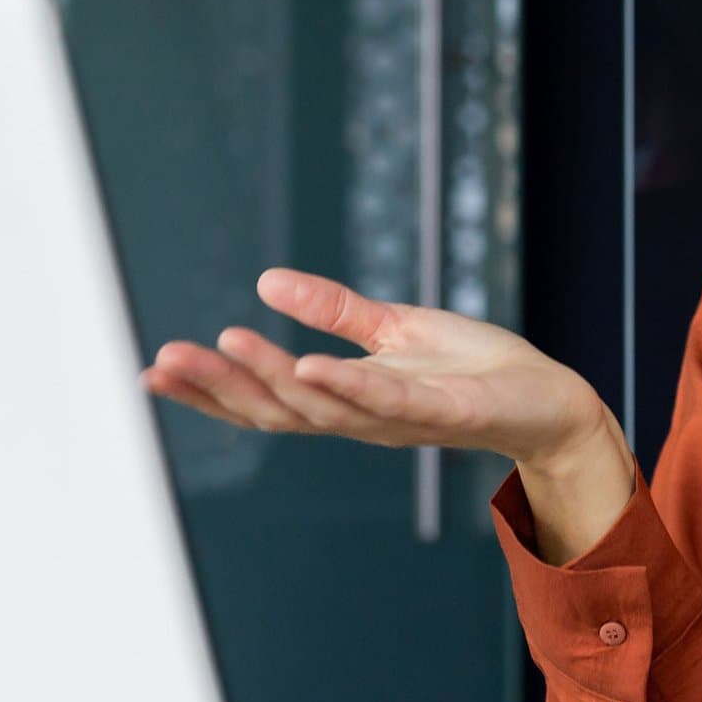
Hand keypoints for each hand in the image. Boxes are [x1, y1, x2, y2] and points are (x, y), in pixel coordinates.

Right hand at [143, 268, 611, 467]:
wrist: (547, 399)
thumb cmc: (474, 369)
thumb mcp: (392, 329)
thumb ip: (334, 311)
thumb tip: (266, 281)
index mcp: (343, 400)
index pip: (263, 400)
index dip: (210, 389)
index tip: (154, 370)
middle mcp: (360, 419)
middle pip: (274, 409)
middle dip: (218, 386)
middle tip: (165, 360)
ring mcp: (399, 419)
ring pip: (320, 408)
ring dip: (269, 378)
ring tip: (223, 345)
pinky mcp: (442, 411)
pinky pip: (385, 401)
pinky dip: (345, 386)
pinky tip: (308, 366)